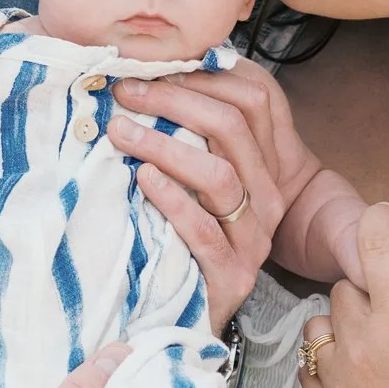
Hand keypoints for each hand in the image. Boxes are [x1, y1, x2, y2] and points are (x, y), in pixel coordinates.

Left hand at [108, 64, 308, 328]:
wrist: (185, 317)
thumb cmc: (179, 239)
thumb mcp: (190, 183)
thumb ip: (186, 137)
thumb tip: (147, 78)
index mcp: (262, 168)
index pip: (250, 103)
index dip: (199, 79)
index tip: (146, 70)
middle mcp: (266, 199)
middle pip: (233, 129)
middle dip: (175, 102)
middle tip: (124, 94)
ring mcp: (253, 240)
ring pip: (220, 176)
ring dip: (166, 147)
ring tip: (122, 133)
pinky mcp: (232, 277)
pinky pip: (204, 230)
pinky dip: (172, 200)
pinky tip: (142, 180)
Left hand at [299, 206, 388, 387]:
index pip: (374, 250)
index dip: (375, 221)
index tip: (380, 214)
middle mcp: (360, 348)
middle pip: (343, 289)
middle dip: (369, 292)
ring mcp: (337, 381)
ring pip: (318, 324)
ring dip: (341, 326)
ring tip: (376, 347)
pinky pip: (307, 365)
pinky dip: (328, 362)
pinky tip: (361, 373)